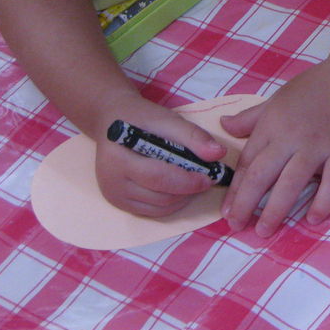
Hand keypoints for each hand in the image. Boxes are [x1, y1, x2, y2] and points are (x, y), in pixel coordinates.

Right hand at [93, 95, 227, 217]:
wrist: (111, 121)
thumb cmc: (140, 118)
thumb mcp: (168, 120)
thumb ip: (193, 136)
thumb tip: (218, 154)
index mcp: (118, 158)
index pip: (158, 177)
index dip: (188, 180)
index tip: (210, 177)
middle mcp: (111, 182)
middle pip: (159, 197)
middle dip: (188, 190)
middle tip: (207, 180)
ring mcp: (113, 195)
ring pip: (158, 208)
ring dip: (181, 198)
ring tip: (194, 182)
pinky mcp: (118, 203)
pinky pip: (151, 211)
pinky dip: (170, 204)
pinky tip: (180, 190)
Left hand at [218, 57, 329, 236]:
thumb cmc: (314, 88)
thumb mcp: (277, 99)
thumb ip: (250, 117)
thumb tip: (223, 126)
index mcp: (272, 124)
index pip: (247, 163)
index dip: (235, 191)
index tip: (227, 212)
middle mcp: (291, 137)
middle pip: (262, 176)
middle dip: (246, 205)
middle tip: (238, 227)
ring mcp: (318, 146)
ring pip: (291, 184)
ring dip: (275, 211)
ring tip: (264, 231)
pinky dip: (322, 203)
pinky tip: (312, 220)